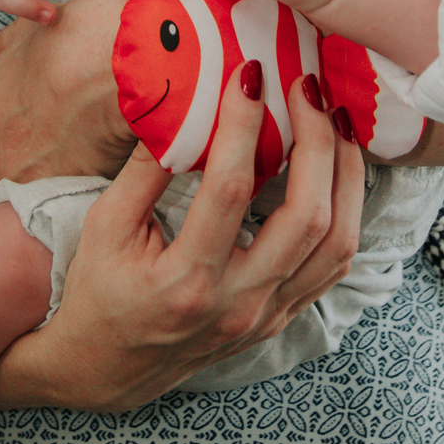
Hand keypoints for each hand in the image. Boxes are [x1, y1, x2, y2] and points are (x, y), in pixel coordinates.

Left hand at [0, 0, 135, 244]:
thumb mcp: (26, 35)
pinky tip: (76, 220)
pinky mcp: (69, 199)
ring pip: (9, 236)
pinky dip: (60, 230)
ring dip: (18, 236)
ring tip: (38, 233)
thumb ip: (4, 50)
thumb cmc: (74, 38)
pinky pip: (55, 229)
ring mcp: (29, 189)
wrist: (121, 58)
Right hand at [0, 70, 363, 412]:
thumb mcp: (106, 224)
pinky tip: (336, 169)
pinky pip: (333, 264)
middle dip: (316, 142)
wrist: (104, 368)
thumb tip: (184, 103)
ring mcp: (267, 316)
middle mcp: (238, 304)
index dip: (243, 125)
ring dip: (345, 175)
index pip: (229, 190)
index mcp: (186, 282)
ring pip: (336, 243)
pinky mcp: (281, 318)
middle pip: (305, 217)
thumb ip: (147, 167)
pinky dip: (345, 211)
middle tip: (306, 88)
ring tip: (334, 121)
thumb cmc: (97, 289)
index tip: (248, 76)